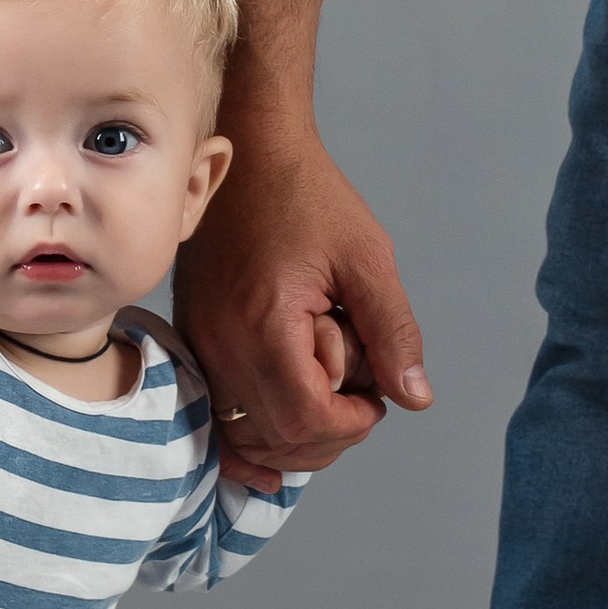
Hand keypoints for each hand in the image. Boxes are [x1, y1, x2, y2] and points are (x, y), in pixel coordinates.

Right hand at [175, 111, 429, 487]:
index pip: (306, 417)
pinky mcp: (193, 338)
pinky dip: (245, 437)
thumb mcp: (367, 256)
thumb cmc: (306, 196)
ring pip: (241, 433)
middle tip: (358, 399)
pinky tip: (271, 457)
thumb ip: (392, 331)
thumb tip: (414, 398)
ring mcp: (200, 343)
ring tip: (326, 403)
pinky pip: (213, 412)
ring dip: (290, 439)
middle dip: (327, 435)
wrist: (246, 151)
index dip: (350, 425)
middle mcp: (221, 342)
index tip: (375, 397)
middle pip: (274, 437)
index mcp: (265, 322)